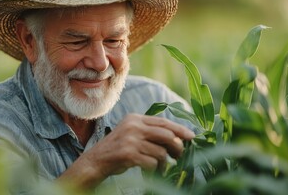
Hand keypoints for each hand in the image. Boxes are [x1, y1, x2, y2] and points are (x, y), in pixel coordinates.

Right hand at [58, 113, 194, 187]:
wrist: (96, 160)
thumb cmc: (118, 148)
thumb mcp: (131, 132)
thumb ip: (150, 131)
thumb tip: (177, 137)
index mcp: (135, 118)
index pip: (163, 122)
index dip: (179, 129)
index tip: (191, 136)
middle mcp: (133, 126)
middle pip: (166, 135)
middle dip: (177, 146)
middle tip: (180, 154)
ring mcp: (130, 140)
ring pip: (161, 152)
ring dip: (164, 162)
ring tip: (160, 165)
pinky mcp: (129, 154)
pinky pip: (152, 162)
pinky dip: (154, 169)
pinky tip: (149, 169)